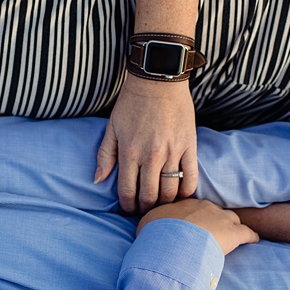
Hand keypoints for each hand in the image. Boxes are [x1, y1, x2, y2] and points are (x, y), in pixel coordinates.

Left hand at [96, 75, 197, 212]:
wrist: (158, 80)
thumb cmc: (132, 103)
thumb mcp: (112, 128)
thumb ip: (105, 155)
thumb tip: (98, 179)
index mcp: (129, 152)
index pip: (127, 190)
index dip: (127, 205)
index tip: (128, 209)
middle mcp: (151, 155)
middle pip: (149, 196)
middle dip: (145, 208)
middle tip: (144, 210)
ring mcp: (173, 152)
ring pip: (170, 190)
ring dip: (165, 202)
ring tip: (161, 203)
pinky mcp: (190, 146)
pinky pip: (191, 177)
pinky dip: (186, 191)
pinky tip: (181, 194)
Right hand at [137, 199, 258, 254]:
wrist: (174, 242)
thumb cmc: (158, 234)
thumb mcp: (146, 224)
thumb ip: (150, 221)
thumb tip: (146, 225)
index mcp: (186, 204)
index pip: (194, 207)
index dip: (195, 215)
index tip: (194, 222)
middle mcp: (205, 207)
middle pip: (214, 210)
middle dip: (214, 218)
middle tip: (212, 229)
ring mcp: (222, 219)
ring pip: (232, 219)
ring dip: (232, 226)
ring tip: (232, 233)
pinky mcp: (234, 234)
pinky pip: (247, 233)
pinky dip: (251, 236)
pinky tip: (254, 239)